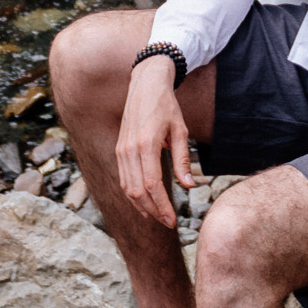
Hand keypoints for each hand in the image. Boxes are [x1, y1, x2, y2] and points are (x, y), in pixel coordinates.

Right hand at [116, 57, 195, 229]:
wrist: (145, 85)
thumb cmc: (166, 106)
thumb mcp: (180, 130)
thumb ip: (182, 159)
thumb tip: (188, 185)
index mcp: (146, 144)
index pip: (152, 185)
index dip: (162, 206)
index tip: (172, 220)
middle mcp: (130, 149)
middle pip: (138, 191)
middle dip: (154, 211)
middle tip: (169, 223)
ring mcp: (121, 150)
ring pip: (128, 188)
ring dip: (142, 206)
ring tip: (158, 217)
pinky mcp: (119, 150)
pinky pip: (123, 179)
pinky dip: (132, 195)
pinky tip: (143, 204)